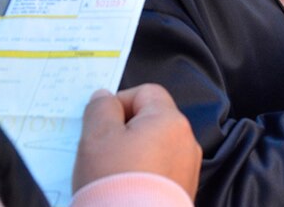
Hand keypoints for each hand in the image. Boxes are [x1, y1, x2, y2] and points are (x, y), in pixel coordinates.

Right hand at [73, 85, 201, 198]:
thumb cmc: (116, 183)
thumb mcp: (97, 137)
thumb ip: (100, 109)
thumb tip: (105, 97)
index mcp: (170, 120)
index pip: (146, 92)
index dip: (120, 102)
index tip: (101, 124)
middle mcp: (186, 141)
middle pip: (151, 121)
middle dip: (124, 131)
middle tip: (101, 151)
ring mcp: (187, 168)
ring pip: (154, 148)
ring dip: (132, 155)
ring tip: (110, 175)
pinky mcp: (183, 191)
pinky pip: (159, 172)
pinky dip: (142, 176)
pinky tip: (124, 190)